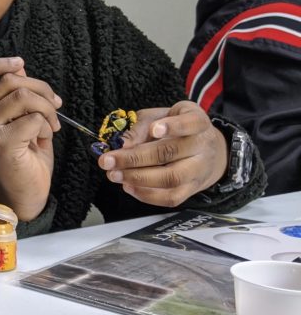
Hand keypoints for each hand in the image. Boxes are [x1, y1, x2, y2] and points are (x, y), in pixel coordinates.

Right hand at [0, 56, 60, 220]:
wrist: (25, 190)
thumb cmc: (25, 153)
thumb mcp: (21, 116)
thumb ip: (16, 92)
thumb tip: (18, 68)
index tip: (20, 64)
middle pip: (11, 80)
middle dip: (42, 90)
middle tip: (55, 106)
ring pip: (24, 96)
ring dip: (47, 109)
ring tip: (51, 125)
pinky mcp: (1, 143)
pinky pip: (34, 118)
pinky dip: (47, 127)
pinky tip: (44, 139)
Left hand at [97, 101, 228, 206]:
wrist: (206, 150)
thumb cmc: (175, 129)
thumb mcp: (159, 117)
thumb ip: (140, 127)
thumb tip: (122, 144)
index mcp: (197, 121)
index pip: (191, 123)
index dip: (173, 126)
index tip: (153, 129)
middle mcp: (203, 146)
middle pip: (171, 153)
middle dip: (135, 158)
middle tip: (108, 160)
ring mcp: (199, 170)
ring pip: (171, 178)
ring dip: (138, 178)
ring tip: (114, 174)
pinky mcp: (192, 189)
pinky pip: (171, 197)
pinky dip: (146, 195)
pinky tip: (128, 186)